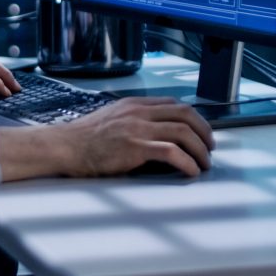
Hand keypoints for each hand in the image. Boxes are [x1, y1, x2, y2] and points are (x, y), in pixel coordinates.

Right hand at [60, 97, 214, 176]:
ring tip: (204, 163)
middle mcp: (139, 112)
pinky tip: (191, 171)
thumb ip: (133, 120)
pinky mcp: (135, 147)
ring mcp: (138, 129)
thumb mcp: (111, 118)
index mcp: (134, 105)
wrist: (65, 146)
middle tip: (210, 148)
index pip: (174, 104)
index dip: (194, 118)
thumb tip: (155, 132)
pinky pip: (171, 152)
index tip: (201, 132)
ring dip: (200, 150)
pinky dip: (187, 162)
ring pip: (183, 132)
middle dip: (204, 131)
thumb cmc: (84, 138)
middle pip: (185, 114)